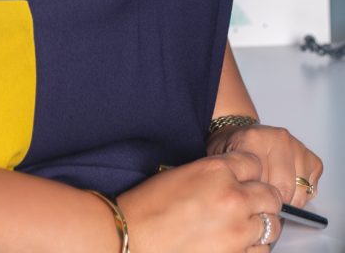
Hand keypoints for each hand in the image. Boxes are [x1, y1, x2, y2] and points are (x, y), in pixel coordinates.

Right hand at [117, 151, 281, 251]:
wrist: (135, 236)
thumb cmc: (151, 206)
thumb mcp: (185, 173)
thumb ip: (216, 174)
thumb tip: (236, 181)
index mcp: (217, 170)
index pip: (255, 164)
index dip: (249, 173)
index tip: (245, 180)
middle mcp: (233, 197)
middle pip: (271, 196)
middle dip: (262, 199)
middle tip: (249, 205)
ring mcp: (237, 230)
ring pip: (271, 225)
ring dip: (259, 225)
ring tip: (241, 227)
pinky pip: (261, 251)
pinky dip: (253, 247)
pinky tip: (237, 244)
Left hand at [206, 123, 322, 206]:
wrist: (237, 131)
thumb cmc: (230, 148)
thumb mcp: (221, 161)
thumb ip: (231, 178)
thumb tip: (245, 205)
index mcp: (253, 139)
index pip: (263, 184)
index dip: (258, 200)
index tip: (252, 204)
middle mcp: (278, 138)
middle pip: (285, 190)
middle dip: (273, 203)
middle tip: (261, 200)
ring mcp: (296, 146)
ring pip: (300, 192)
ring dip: (288, 199)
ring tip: (272, 192)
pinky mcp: (309, 156)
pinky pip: (311, 186)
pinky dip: (301, 193)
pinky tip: (285, 186)